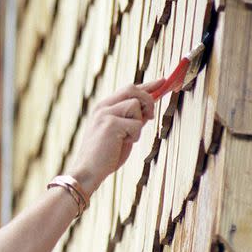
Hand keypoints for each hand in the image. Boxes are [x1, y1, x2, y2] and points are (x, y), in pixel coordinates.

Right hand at [66, 79, 164, 195]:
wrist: (88, 171)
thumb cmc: (104, 155)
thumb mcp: (120, 133)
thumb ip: (131, 120)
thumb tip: (148, 110)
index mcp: (104, 107)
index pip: (128, 89)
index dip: (147, 85)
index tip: (163, 81)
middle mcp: (103, 106)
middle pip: (132, 89)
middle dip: (147, 100)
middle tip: (150, 117)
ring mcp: (105, 113)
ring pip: (135, 105)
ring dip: (138, 124)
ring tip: (127, 138)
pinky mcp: (111, 124)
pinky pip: (136, 124)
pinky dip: (135, 136)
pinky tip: (122, 144)